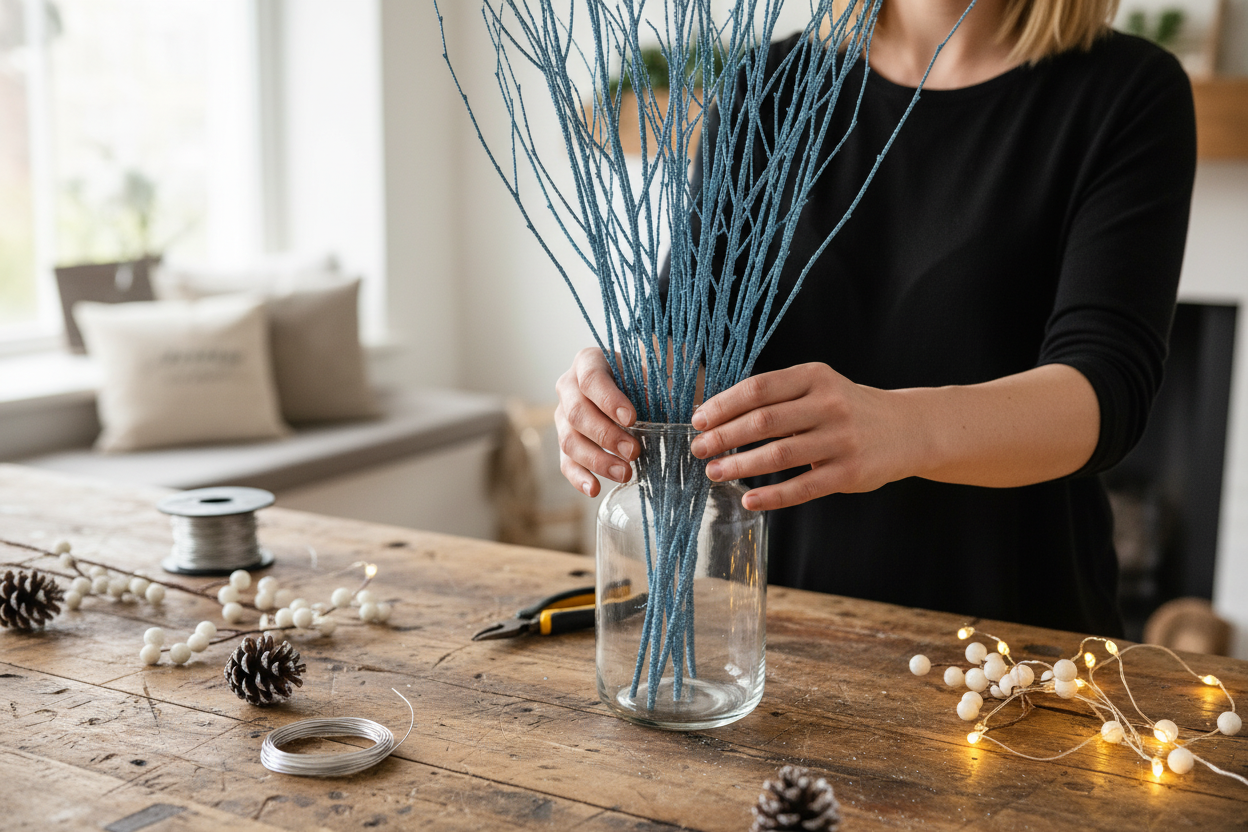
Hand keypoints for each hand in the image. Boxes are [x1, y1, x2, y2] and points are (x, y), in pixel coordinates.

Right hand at [554, 348, 638, 497]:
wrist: (629, 388)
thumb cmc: (641, 380)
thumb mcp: (648, 377)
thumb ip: (653, 392)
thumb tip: (668, 418)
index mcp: (588, 362)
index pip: (590, 380)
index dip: (609, 400)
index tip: (632, 419)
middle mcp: (567, 387)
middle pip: (577, 413)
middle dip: (606, 435)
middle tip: (634, 451)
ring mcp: (562, 416)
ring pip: (569, 441)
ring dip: (597, 460)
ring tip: (625, 473)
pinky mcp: (564, 442)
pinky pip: (565, 462)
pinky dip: (579, 478)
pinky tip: (595, 489)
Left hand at [689, 363, 917, 510]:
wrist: (907, 429)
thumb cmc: (847, 408)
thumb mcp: (818, 387)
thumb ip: (777, 396)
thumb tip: (718, 414)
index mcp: (814, 377)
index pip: (758, 389)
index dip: (723, 405)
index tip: (699, 420)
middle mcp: (829, 405)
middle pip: (764, 421)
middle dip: (724, 436)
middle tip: (698, 449)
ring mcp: (841, 440)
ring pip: (779, 455)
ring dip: (740, 466)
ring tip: (714, 472)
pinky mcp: (849, 473)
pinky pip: (802, 488)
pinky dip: (772, 496)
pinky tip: (748, 498)